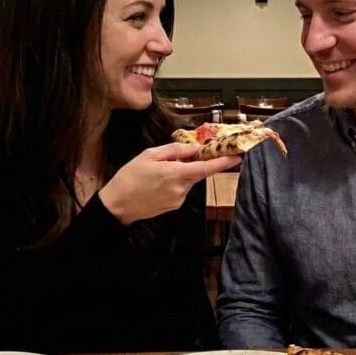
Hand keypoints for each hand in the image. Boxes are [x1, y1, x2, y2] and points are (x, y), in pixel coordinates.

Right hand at [98, 143, 240, 224]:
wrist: (118, 205)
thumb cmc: (129, 178)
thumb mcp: (149, 155)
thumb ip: (174, 151)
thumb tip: (193, 148)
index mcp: (175, 173)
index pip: (207, 168)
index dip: (224, 162)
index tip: (237, 156)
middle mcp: (181, 188)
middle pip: (199, 172)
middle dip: (196, 163)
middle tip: (183, 156)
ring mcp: (179, 199)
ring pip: (189, 181)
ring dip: (182, 173)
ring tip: (159, 172)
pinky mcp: (175, 206)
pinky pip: (182, 189)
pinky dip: (176, 182)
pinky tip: (158, 183)